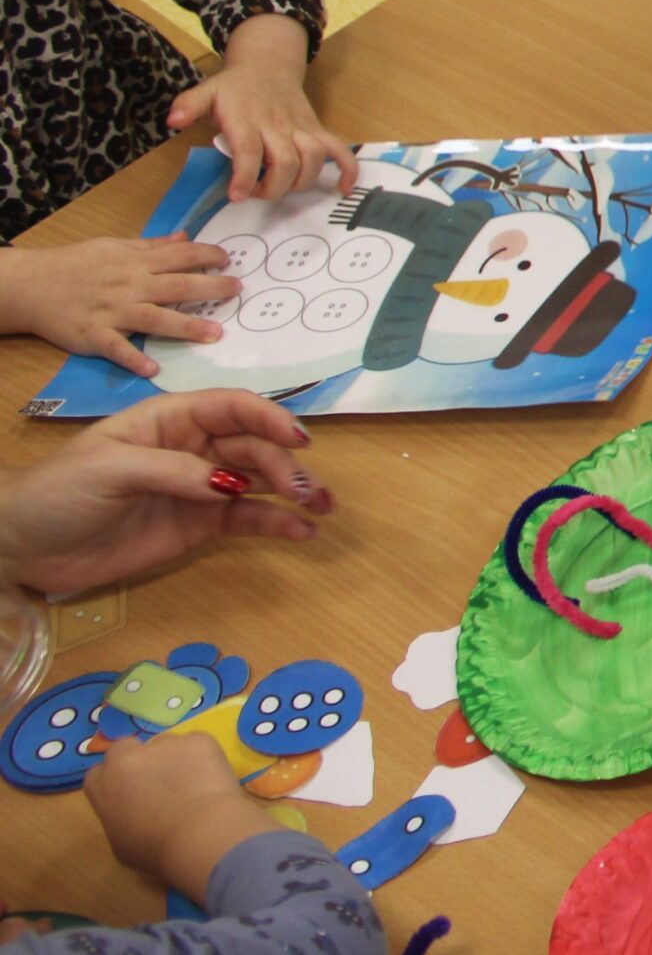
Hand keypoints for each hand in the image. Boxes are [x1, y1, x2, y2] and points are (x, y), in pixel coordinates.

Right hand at [0, 236, 238, 376]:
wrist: (32, 285)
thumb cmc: (76, 264)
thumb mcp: (114, 246)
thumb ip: (151, 245)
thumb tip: (185, 236)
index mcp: (135, 262)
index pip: (179, 256)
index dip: (207, 256)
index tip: (230, 261)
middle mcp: (129, 285)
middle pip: (176, 286)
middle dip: (210, 288)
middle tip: (237, 291)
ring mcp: (112, 311)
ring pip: (154, 318)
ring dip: (186, 326)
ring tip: (215, 333)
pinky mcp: (94, 335)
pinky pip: (116, 348)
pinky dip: (134, 358)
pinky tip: (154, 368)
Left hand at [0, 391, 324, 594]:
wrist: (24, 546)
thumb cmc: (59, 491)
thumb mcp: (110, 468)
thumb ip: (173, 471)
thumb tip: (231, 486)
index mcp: (169, 419)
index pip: (231, 407)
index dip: (268, 418)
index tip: (298, 439)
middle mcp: (192, 448)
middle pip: (253, 446)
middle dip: (284, 463)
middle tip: (304, 490)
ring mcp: (199, 488)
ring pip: (259, 480)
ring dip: (293, 489)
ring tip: (320, 506)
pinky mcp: (200, 526)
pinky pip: (248, 519)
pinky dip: (277, 523)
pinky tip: (302, 531)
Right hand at [85, 735, 283, 901]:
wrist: (199, 833)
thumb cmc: (155, 849)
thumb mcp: (120, 843)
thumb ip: (118, 818)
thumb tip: (132, 814)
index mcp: (101, 785)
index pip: (101, 773)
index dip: (117, 781)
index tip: (132, 793)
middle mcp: (126, 757)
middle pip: (126, 748)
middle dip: (139, 760)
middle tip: (159, 780)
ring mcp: (163, 744)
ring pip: (167, 746)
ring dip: (175, 759)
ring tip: (194, 784)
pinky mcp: (196, 739)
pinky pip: (198, 745)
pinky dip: (204, 758)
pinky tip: (212, 779)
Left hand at [166, 13, 355, 202]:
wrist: (268, 65)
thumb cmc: (234, 87)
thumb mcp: (206, 91)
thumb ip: (188, 105)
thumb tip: (173, 121)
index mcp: (247, 118)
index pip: (248, 150)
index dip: (244, 176)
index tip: (237, 196)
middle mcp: (277, 125)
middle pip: (285, 161)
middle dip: (273, 187)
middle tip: (256, 194)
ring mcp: (301, 128)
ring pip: (313, 159)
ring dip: (301, 182)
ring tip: (283, 189)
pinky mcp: (317, 131)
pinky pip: (340, 150)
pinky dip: (347, 170)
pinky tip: (342, 189)